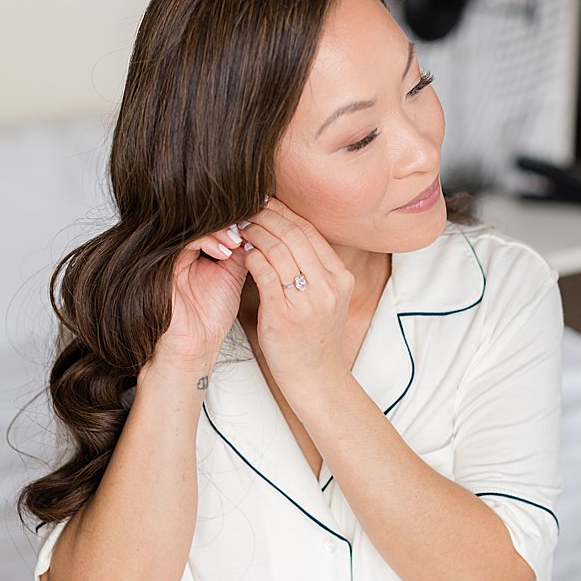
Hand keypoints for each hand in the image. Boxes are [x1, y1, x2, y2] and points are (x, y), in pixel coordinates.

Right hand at [153, 223, 250, 369]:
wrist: (194, 342)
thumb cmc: (211, 314)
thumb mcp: (234, 274)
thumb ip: (244, 249)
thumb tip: (263, 225)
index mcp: (197, 249)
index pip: (217, 221)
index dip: (239, 220)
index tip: (260, 222)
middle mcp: (181, 248)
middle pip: (205, 219)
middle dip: (232, 221)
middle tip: (251, 227)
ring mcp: (170, 254)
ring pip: (195, 225)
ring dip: (221, 229)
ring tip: (239, 242)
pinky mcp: (161, 262)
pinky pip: (183, 239)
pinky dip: (207, 240)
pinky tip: (225, 252)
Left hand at [238, 197, 356, 393]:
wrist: (316, 378)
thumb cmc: (314, 338)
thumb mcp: (327, 299)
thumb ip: (314, 269)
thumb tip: (287, 235)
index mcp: (342, 277)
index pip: (311, 232)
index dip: (285, 213)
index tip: (265, 202)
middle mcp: (329, 285)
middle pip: (295, 234)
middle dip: (267, 215)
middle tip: (246, 206)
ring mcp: (309, 300)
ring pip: (279, 249)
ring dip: (255, 233)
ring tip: (239, 227)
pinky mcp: (285, 314)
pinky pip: (264, 272)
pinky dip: (250, 256)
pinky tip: (241, 252)